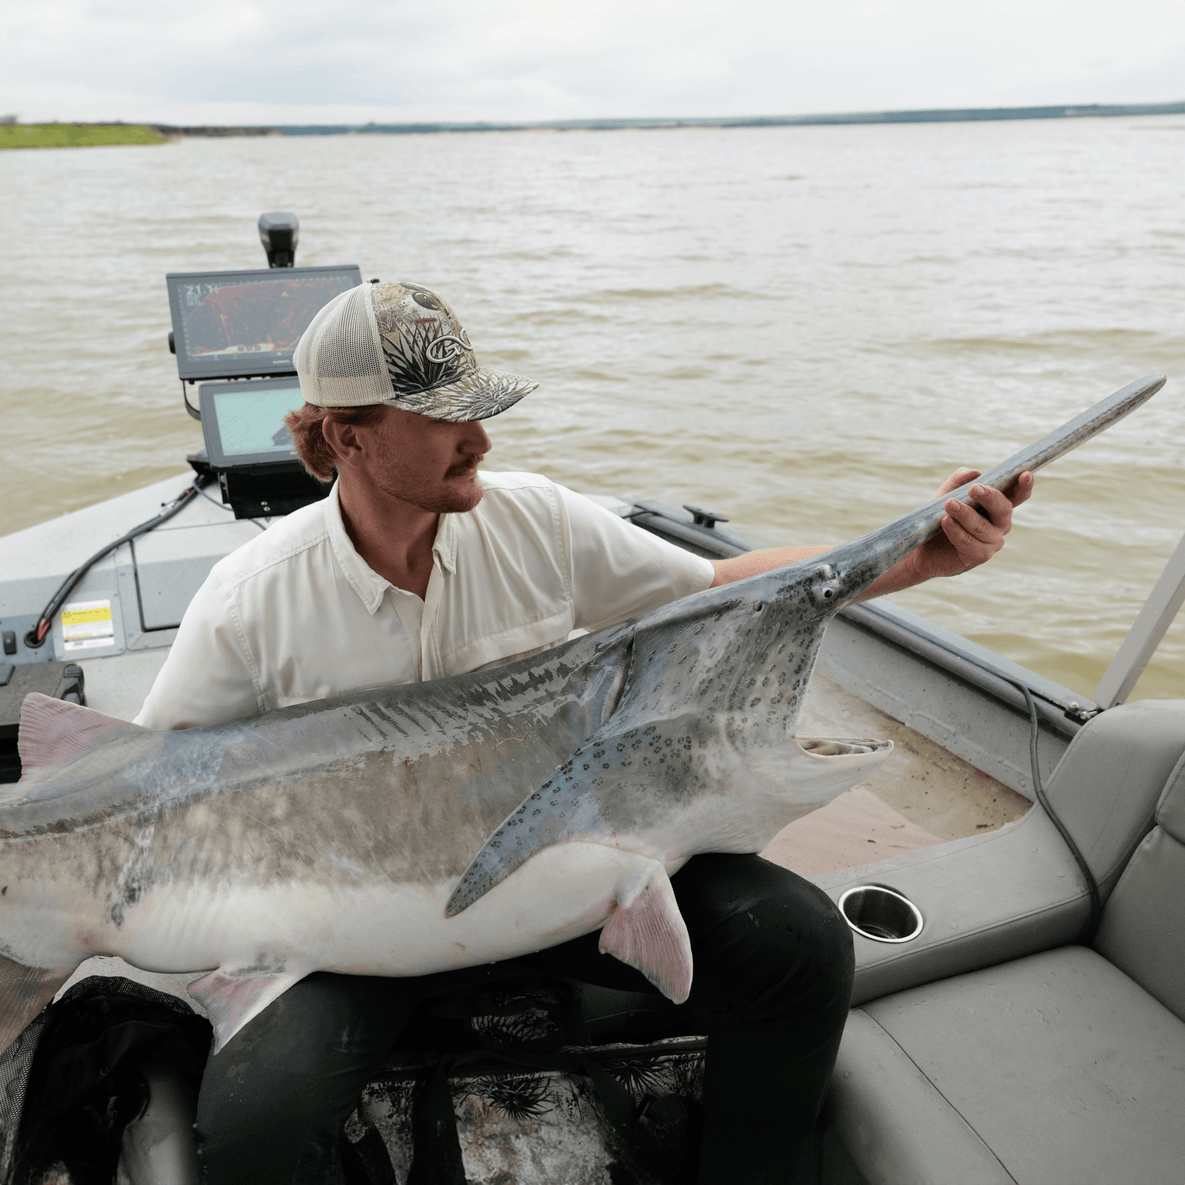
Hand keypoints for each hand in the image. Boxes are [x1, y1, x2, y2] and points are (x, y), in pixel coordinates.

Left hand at [911, 467, 1033, 581]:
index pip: (1017, 495)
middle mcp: (1000, 524)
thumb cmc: (940, 517)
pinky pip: (969, 542)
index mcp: (997, 506)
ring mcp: (992, 541)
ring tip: (949, 504)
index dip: (1024, 486)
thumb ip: (958, 481)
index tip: (1025, 473)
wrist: (922, 547)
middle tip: (973, 489)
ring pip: (982, 526)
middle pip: (1003, 509)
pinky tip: (945, 521)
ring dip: (965, 514)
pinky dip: (956, 531)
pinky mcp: (979, 556)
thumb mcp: (946, 494)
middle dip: (990, 497)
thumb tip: (974, 473)